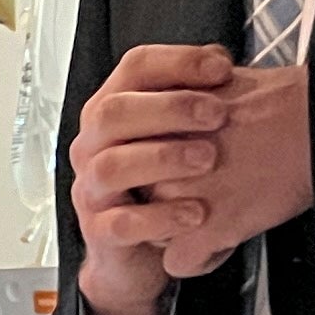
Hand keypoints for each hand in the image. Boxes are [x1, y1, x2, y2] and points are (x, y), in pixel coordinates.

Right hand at [69, 45, 237, 314]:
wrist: (139, 253)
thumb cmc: (163, 186)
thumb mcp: (179, 134)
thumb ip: (194, 97)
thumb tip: (221, 61)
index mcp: (113, 111)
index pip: (134, 68)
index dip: (178, 62)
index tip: (222, 69)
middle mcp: (94, 146)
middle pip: (113, 111)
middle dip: (170, 108)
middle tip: (217, 115)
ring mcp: (92, 189)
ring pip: (112, 165)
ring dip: (163, 158)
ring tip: (208, 160)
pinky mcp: (99, 231)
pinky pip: (121, 223)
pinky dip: (161, 218)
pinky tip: (196, 213)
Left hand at [156, 60, 311, 274]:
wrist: (314, 124)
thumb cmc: (282, 105)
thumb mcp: (216, 89)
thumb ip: (188, 110)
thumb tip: (187, 115)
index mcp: (158, 128)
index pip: (134, 161)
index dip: (161, 168)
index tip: (183, 168)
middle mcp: (159, 165)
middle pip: (145, 199)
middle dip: (174, 201)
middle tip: (214, 189)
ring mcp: (177, 200)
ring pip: (160, 232)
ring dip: (190, 230)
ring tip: (227, 211)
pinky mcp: (202, 232)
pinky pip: (180, 263)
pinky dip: (204, 258)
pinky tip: (227, 238)